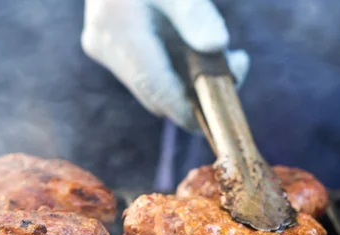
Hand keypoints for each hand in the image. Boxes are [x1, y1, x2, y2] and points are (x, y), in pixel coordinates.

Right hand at [82, 0, 249, 131]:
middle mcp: (103, 43)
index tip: (219, 116)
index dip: (186, 110)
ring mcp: (101, 47)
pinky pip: (144, 72)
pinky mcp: (105, 47)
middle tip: (237, 65)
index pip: (154, 87)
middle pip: (153, 93)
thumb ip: (195, 14)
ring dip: (186, 80)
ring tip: (226, 56)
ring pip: (150, 86)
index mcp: (116, 25)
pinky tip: (197, 51)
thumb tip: (217, 46)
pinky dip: (173, 69)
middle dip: (194, 92)